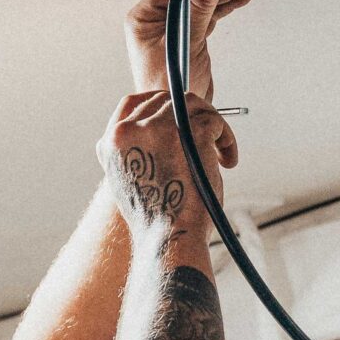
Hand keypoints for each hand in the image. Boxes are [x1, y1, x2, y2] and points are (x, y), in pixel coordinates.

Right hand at [97, 89, 235, 236]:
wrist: (171, 239)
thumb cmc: (157, 221)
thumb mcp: (130, 181)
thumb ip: (136, 152)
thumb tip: (161, 132)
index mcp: (112, 142)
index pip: (132, 103)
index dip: (158, 106)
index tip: (177, 119)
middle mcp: (130, 129)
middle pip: (166, 100)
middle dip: (190, 114)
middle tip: (207, 134)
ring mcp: (160, 128)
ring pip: (193, 104)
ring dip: (211, 124)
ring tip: (219, 150)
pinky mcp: (191, 132)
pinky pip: (215, 120)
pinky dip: (226, 138)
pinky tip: (228, 160)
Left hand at [123, 0, 255, 102]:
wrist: (179, 117)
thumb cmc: (168, 90)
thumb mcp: (186, 44)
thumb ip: (198, 9)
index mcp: (144, 17)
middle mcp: (156, 19)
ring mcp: (173, 26)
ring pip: (201, 0)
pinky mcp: (189, 34)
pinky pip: (207, 13)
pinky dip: (224, 5)